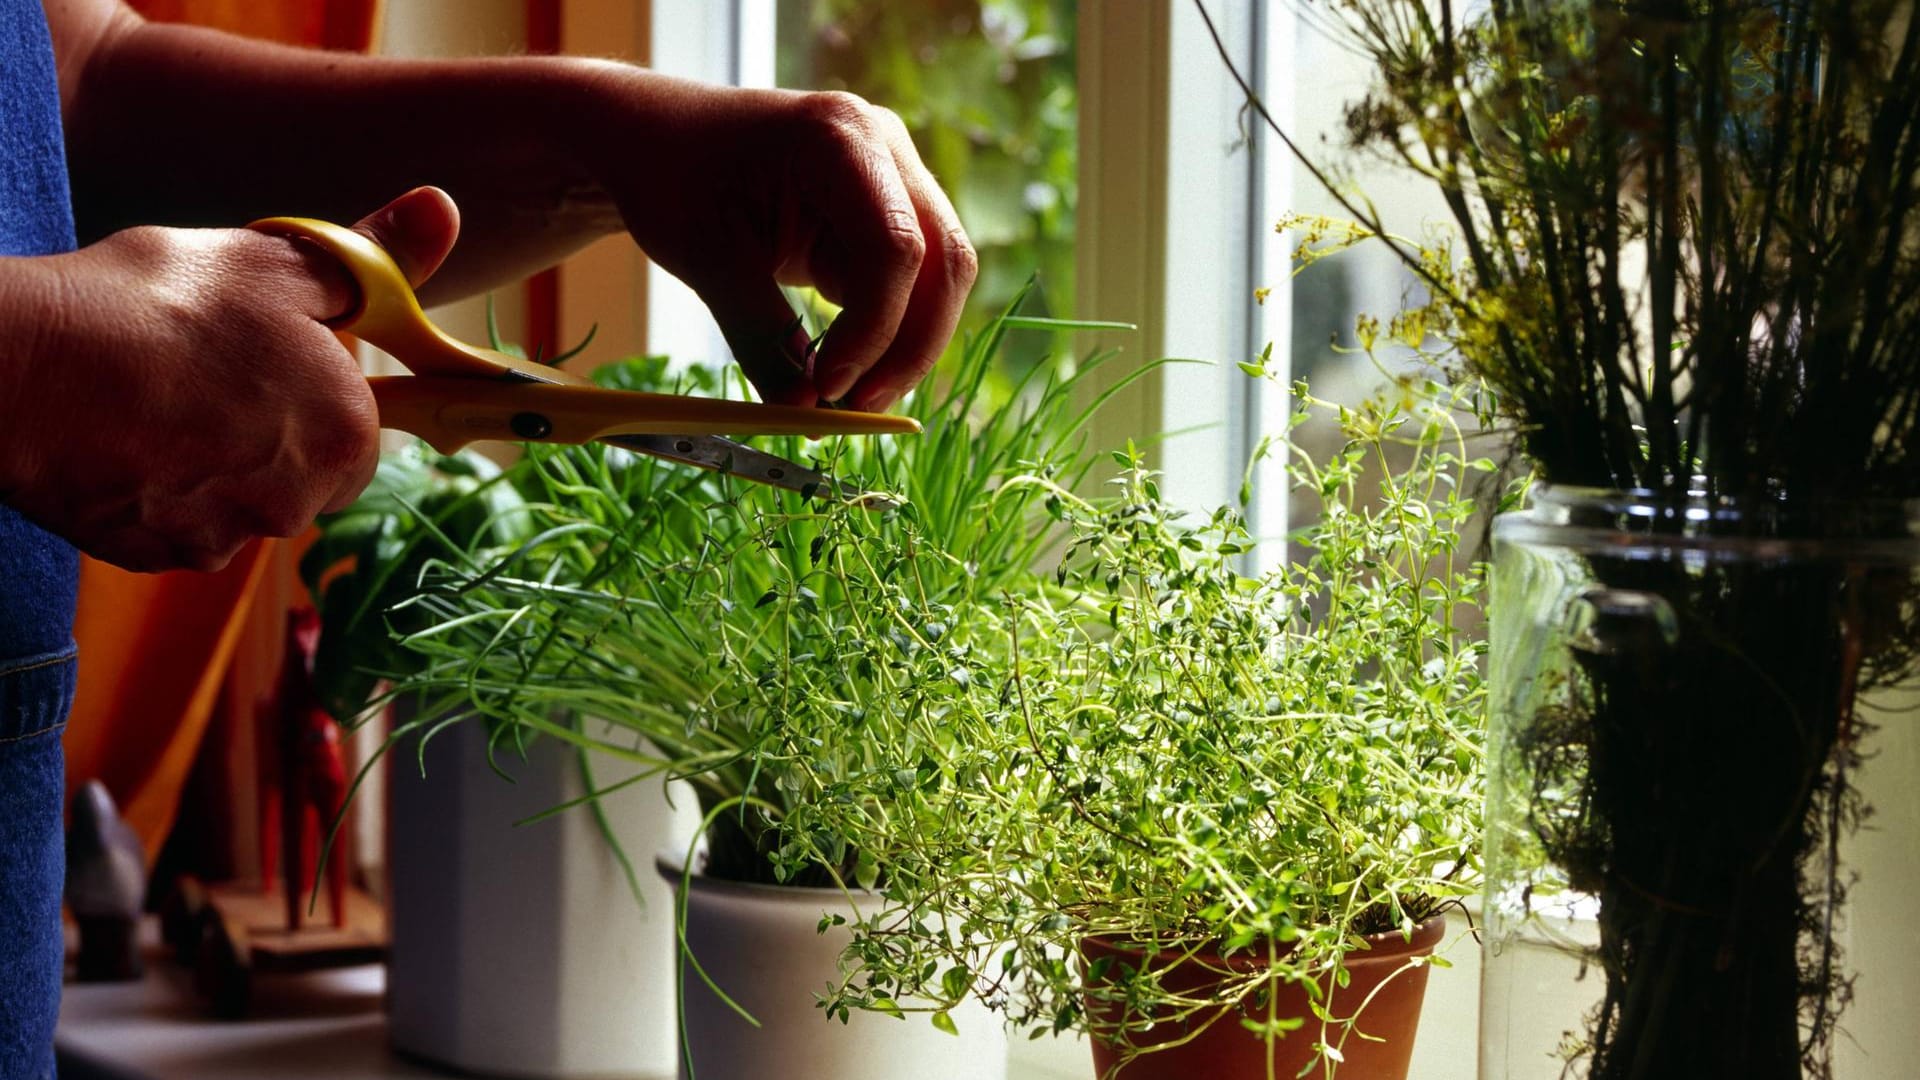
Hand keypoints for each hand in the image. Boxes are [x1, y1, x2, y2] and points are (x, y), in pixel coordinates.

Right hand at [1, 188, 460, 572]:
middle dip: (269, 432)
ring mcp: (220, 537)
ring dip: (211, 461)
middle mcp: (296, 503)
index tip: (269, 358)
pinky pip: (174, 521)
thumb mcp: (276, 261)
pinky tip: (119, 435)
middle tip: (205, 372)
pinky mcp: (152, 553)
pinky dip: (155, 487)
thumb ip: (370, 256)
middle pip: (303, 474)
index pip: (360, 429)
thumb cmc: (155, 304)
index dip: (317, 389)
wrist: (19, 362)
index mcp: (345, 435)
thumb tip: (443, 210)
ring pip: (238, 499)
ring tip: (153, 397)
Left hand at [586, 77, 977, 410]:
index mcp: (839, 137)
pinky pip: (913, 283)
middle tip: (859, 409)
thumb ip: (761, 336)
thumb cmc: (674, 179)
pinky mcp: (887, 210)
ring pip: (940, 278)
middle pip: (943, 262)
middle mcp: (884, 145)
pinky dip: (887, 331)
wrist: (658, 140)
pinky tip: (846, 366)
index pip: (896, 247)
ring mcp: (894, 175)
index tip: (831, 385)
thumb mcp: (707, 260)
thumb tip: (803, 412)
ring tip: (849, 397)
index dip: (876, 328)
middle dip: (910, 346)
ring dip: (905, 345)